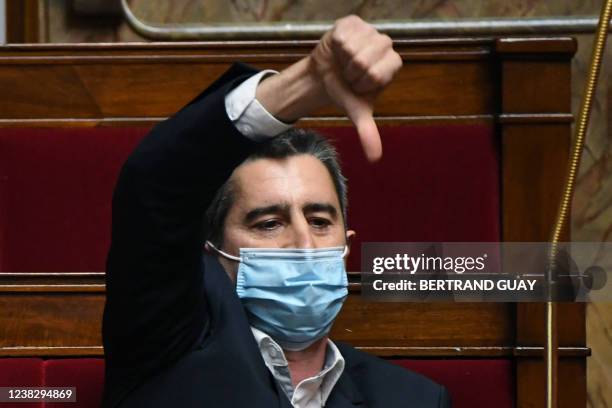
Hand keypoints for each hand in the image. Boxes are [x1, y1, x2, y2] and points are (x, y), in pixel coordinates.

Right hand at [256, 15, 401, 161]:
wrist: (324, 76)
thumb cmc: (345, 92)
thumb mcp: (357, 112)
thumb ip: (368, 132)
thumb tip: (375, 159)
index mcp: (392, 64)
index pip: (377, 74)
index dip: (362, 83)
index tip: (358, 85)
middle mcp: (386, 44)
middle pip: (364, 61)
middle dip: (351, 72)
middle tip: (349, 74)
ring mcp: (370, 31)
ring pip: (353, 48)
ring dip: (342, 59)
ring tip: (343, 62)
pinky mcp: (352, 22)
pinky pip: (343, 36)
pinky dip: (336, 47)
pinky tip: (338, 49)